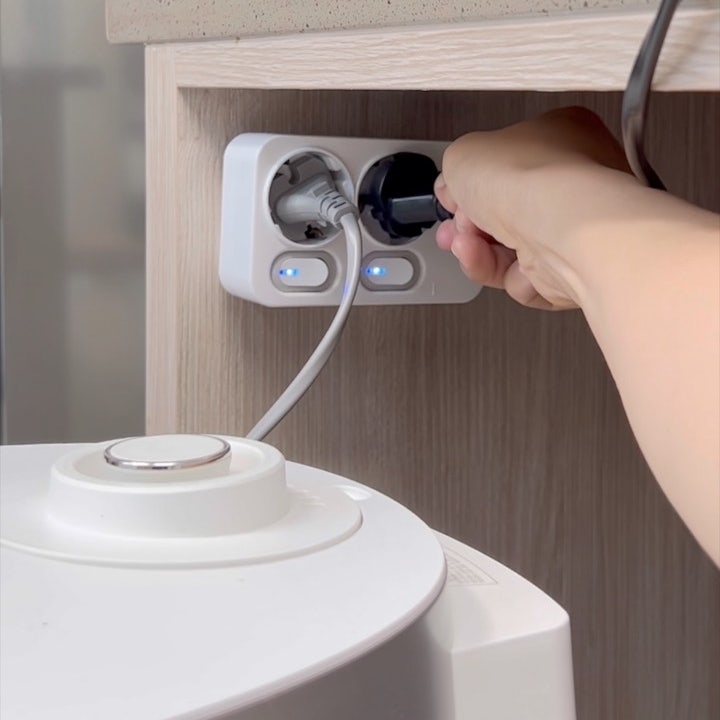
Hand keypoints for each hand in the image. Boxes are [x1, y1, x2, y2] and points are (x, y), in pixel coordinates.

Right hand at [434, 107, 634, 309]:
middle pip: (503, 211)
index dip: (470, 183)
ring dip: (478, 251)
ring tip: (466, 244)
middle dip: (468, 225)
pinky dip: (503, 273)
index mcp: (560, 136)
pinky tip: (494, 261)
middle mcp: (572, 182)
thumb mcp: (465, 153)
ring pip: (510, 248)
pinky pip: (524, 277)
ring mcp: (573, 228)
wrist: (565, 229)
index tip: (450, 194)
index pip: (506, 164)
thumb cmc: (534, 180)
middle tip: (454, 228)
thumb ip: (455, 166)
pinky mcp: (571, 268)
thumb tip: (453, 182)